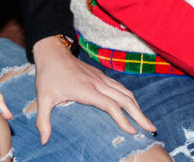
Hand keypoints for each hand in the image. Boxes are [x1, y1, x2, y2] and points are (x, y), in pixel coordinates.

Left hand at [32, 36, 156, 143]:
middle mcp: (98, 83)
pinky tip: (133, 106)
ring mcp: (101, 78)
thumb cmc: (48, 76)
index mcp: (87, 90)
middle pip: (124, 99)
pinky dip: (130, 98)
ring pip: (125, 92)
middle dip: (139, 115)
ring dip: (138, 106)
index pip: (110, 106)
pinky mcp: (101, 76)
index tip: (132, 132)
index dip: (122, 119)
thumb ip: (43, 120)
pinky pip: (120, 87)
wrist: (52, 52)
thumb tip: (43, 141)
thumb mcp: (42, 98)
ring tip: (147, 121)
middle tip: (151, 128)